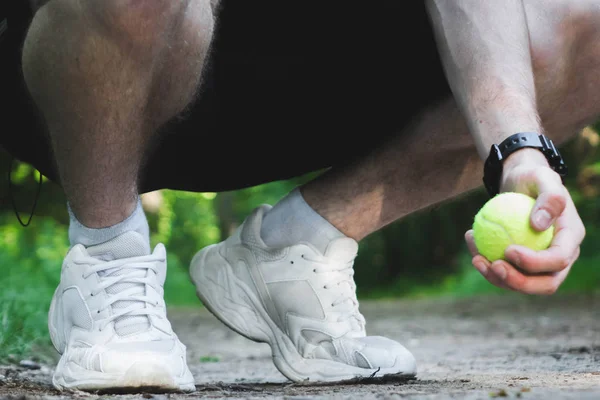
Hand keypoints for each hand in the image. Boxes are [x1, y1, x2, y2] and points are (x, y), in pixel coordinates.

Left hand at [465, 148, 584, 294]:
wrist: (519, 182)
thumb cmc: (532, 177)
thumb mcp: (541, 176)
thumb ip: (549, 197)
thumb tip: (539, 225)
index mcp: (571, 238)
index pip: (558, 259)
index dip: (535, 262)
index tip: (508, 250)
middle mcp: (561, 256)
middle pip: (546, 283)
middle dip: (519, 282)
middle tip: (493, 266)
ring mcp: (542, 263)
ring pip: (522, 283)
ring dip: (496, 277)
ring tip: (476, 259)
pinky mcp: (521, 263)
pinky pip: (505, 271)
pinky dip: (487, 264)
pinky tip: (471, 244)